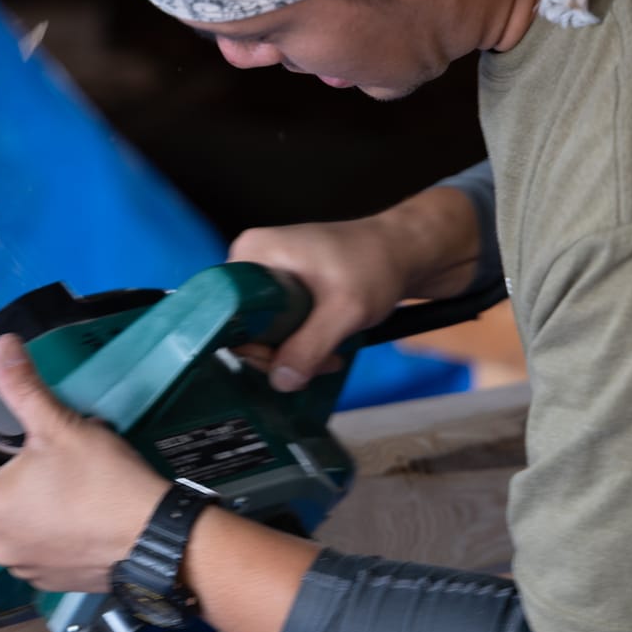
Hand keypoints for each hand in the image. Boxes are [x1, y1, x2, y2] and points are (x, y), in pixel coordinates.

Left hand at [0, 334, 168, 593]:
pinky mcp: (54, 580)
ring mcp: (26, 568)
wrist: (157, 540)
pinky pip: (39, 544)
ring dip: (26, 497)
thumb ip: (23, 386)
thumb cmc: (103, 481)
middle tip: (32, 441)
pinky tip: (78, 508)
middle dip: (1, 465)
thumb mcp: (60, 426)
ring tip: (61, 473)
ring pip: (14, 520)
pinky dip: (48, 525)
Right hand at [228, 188, 480, 391]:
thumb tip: (281, 381)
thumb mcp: (344, 310)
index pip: (226, 311)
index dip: (251, 344)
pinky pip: (278, 323)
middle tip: (318, 363)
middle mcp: (252, 259)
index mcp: (253, 252)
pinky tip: (328, 347)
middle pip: (244, 324)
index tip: (284, 360)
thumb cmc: (375, 265)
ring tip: (331, 357)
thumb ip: (310, 346)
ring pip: (264, 329)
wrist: (404, 250)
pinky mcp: (284, 286)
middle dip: (280, 353)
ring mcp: (268, 272)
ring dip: (295, 352)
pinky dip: (301, 341)